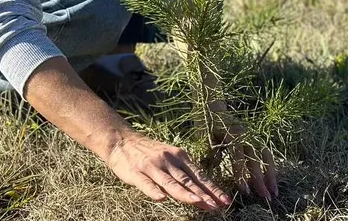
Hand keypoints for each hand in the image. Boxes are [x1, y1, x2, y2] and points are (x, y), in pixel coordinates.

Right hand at [107, 132, 232, 211]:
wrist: (122, 140)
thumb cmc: (149, 152)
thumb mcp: (170, 158)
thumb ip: (183, 174)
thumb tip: (201, 192)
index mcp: (180, 157)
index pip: (199, 176)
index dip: (212, 188)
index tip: (225, 200)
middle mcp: (169, 161)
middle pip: (189, 180)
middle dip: (204, 194)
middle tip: (217, 206)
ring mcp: (152, 167)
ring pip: (171, 182)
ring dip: (185, 193)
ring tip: (197, 201)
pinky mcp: (136, 173)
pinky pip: (146, 184)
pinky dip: (153, 191)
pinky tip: (161, 198)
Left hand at [212, 112, 277, 199]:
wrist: (213, 107)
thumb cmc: (206, 124)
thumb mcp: (204, 138)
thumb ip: (212, 154)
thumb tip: (217, 169)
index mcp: (232, 134)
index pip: (239, 158)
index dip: (241, 175)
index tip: (245, 191)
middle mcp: (246, 134)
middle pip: (256, 159)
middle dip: (261, 180)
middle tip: (265, 197)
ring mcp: (252, 135)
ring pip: (265, 156)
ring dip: (271, 175)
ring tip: (274, 192)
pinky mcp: (255, 137)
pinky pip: (266, 153)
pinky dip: (270, 167)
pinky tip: (272, 180)